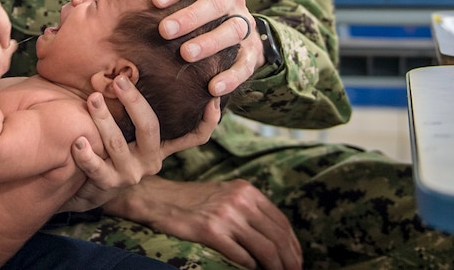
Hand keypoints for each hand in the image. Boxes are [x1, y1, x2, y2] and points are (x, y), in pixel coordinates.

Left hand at [63, 77, 219, 211]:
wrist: (87, 185)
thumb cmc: (110, 145)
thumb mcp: (131, 130)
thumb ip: (137, 107)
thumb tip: (135, 65)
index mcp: (161, 144)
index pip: (194, 136)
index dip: (208, 121)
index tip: (212, 97)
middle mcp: (151, 159)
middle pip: (150, 128)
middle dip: (134, 102)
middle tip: (120, 80)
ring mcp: (131, 173)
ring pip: (118, 144)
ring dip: (103, 119)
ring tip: (92, 98)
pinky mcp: (108, 184)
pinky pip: (97, 168)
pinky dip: (87, 154)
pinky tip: (77, 141)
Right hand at [105, 176, 301, 269]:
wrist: (156, 199)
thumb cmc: (192, 202)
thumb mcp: (225, 195)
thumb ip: (249, 210)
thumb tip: (277, 239)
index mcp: (246, 190)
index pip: (281, 223)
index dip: (293, 246)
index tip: (297, 261)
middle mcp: (239, 200)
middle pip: (278, 238)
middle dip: (290, 261)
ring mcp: (225, 215)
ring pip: (265, 249)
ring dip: (277, 268)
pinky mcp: (210, 230)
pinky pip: (241, 256)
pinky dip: (250, 267)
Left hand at [129, 0, 264, 96]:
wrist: (239, 30)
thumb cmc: (198, 7)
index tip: (156, 0)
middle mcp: (232, 1)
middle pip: (216, 4)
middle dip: (190, 17)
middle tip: (165, 30)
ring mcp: (245, 26)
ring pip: (232, 31)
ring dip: (210, 43)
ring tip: (186, 54)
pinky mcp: (252, 53)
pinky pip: (245, 65)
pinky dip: (230, 77)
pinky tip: (212, 87)